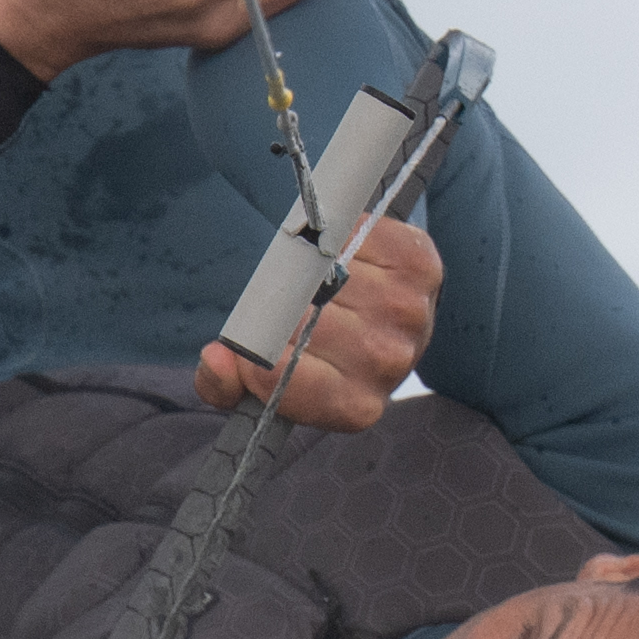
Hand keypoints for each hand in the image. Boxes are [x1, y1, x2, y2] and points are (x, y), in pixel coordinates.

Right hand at [200, 210, 440, 430]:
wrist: (382, 323)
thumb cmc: (316, 353)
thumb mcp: (263, 381)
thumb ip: (224, 384)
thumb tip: (218, 360)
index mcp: (353, 404)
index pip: (287, 376)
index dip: (256, 355)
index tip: (244, 344)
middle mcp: (389, 361)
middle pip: (305, 316)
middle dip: (280, 304)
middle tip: (281, 302)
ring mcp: (410, 310)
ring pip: (329, 270)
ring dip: (312, 268)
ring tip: (317, 280)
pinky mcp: (421, 263)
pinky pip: (358, 234)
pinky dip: (341, 237)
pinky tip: (344, 256)